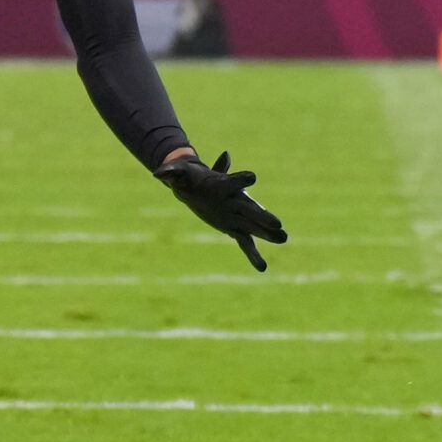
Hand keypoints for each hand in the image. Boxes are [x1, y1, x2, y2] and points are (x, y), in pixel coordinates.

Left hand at [155, 150, 287, 272]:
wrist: (194, 185)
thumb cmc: (187, 177)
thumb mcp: (177, 175)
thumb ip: (171, 173)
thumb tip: (158, 173)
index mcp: (222, 185)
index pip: (234, 181)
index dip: (242, 180)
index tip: (253, 177)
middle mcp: (234, 200)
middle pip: (250, 209)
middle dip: (263, 217)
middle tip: (278, 224)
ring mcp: (236, 215)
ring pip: (253, 227)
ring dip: (267, 234)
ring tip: (284, 239)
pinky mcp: (234, 228)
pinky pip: (245, 243)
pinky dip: (253, 255)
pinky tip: (262, 268)